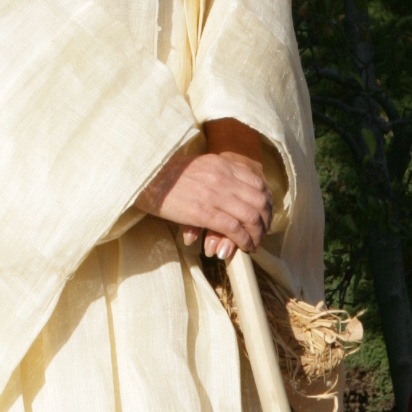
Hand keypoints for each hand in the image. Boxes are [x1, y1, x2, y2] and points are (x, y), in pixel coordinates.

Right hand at [140, 143, 272, 261]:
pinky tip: (245, 247)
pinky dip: (244, 240)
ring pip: (251, 216)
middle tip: (263, 233)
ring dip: (257, 234)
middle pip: (259, 200)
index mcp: (222, 164)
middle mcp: (223, 177)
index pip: (258, 183)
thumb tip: (228, 190)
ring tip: (254, 244)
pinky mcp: (204, 212)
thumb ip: (216, 174)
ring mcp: (215, 194)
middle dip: (266, 220)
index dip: (266, 202)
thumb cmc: (165, 174)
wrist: (144, 176)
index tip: (265, 214)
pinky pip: (234, 229)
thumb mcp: (197, 166)